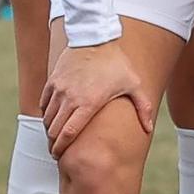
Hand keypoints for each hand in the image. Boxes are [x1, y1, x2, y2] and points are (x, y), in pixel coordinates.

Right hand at [40, 41, 150, 156]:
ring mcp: (59, 89)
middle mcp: (70, 98)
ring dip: (50, 130)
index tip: (60, 156)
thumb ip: (143, 107)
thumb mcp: (134, 84)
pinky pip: (44, 104)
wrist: (95, 38)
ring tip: (56, 136)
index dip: (61, 148)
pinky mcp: (52, 81)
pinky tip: (53, 118)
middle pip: (54, 130)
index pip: (68, 133)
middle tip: (57, 150)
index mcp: (88, 103)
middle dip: (53, 143)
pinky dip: (46, 113)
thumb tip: (149, 129)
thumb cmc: (116, 63)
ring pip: (47, 118)